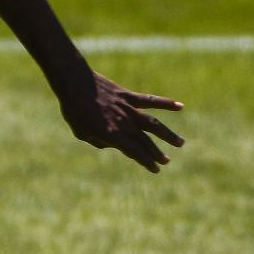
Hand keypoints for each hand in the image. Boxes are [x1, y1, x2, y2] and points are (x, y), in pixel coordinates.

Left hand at [59, 72, 184, 171]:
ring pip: (153, 124)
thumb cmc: (73, 110)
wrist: (74, 83)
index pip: (134, 152)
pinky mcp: (128, 96)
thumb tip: (113, 144)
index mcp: (111, 134)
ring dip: (168, 135)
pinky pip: (150, 100)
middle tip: (166, 161)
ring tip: (180, 143)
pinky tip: (180, 106)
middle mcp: (123, 123)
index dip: (146, 161)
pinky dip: (166, 103)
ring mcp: (127, 109)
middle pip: (144, 141)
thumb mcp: (81, 132)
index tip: (156, 169)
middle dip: (156, 153)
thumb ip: (98, 141)